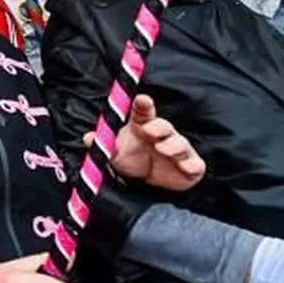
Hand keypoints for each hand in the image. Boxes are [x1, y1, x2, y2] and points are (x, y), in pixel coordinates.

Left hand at [85, 94, 204, 191]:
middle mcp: (162, 135)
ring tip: (163, 148)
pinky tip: (186, 166)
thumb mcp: (113, 153)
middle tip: (150, 130)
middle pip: (164, 126)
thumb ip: (102, 144)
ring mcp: (178, 149)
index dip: (143, 104)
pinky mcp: (190, 166)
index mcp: (142, 126)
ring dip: (173, 145)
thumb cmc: (128, 159)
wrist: (142, 183)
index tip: (142, 100)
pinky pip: (195, 164)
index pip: (143, 111)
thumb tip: (88, 138)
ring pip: (180, 143)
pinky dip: (192, 165)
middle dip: (159, 127)